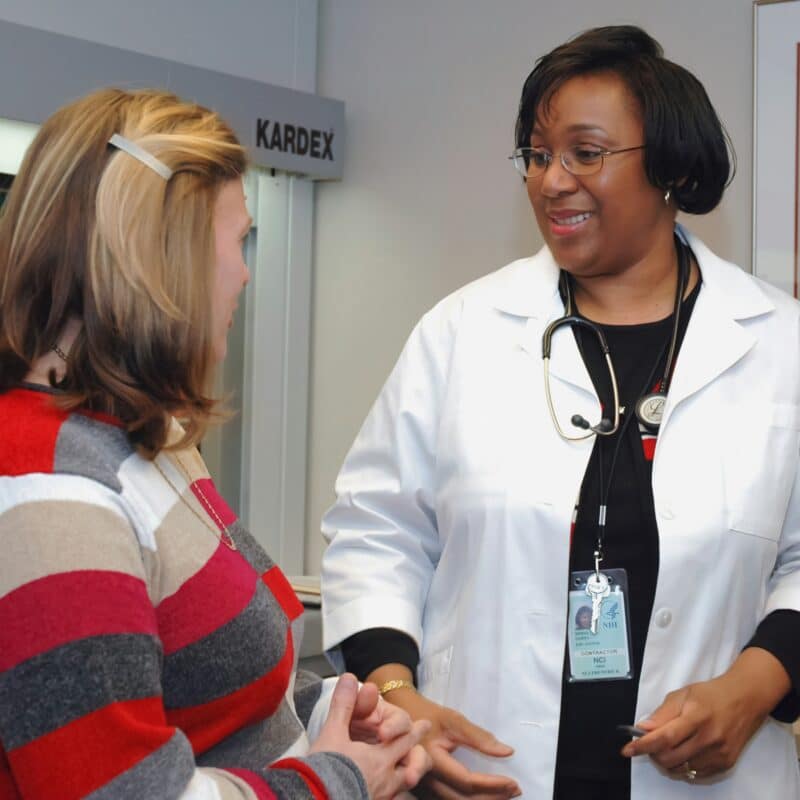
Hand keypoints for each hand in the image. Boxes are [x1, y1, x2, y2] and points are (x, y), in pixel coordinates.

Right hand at [310, 674, 432, 798]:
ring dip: (403, 779)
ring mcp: (377, 798)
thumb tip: (349, 678)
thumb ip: (343, 706)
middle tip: (423, 754)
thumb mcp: (332, 734)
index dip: (414, 730)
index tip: (426, 724)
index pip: (404, 741)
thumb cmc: (325, 770)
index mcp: (379, 759)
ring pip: (398, 787)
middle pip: (406, 766)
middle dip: (415, 757)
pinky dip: (389, 795)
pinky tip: (383, 795)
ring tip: (407, 778)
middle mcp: (384, 781)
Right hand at [382, 688, 520, 798]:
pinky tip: (486, 793)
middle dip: (492, 797)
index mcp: (432, 760)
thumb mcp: (452, 718)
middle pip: (463, 799)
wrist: (402, 717)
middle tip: (515, 790)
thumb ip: (479, 737)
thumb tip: (507, 752)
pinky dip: (472, 798)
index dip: (492, 784)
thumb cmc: (428, 714)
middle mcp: (426, 779)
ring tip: (505, 793)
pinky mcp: (427, 787)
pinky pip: (451, 798)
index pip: (467, 781)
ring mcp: (424, 786)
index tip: (513, 782)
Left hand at [621, 649, 790, 779]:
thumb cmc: (711, 694)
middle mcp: (710, 738)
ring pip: (682, 769)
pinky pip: (696, 774)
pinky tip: (682, 752)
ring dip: (666, 762)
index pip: (665, 737)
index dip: (643, 746)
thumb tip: (642, 729)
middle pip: (671, 758)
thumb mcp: (683, 694)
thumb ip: (662, 713)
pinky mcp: (726, 764)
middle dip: (652, 754)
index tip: (627, 750)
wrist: (745, 700)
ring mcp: (719, 754)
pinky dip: (682, 766)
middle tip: (648, 744)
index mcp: (697, 716)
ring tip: (666, 746)